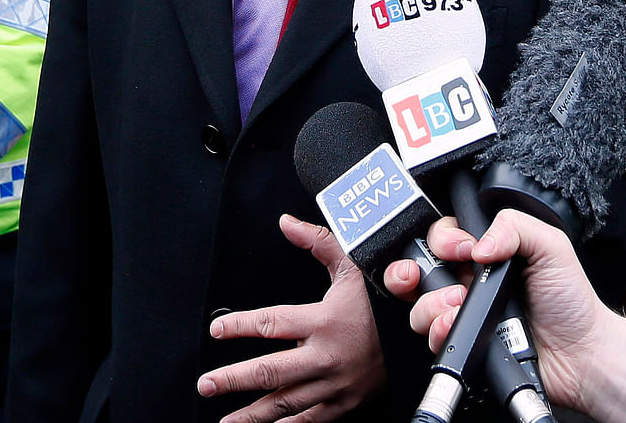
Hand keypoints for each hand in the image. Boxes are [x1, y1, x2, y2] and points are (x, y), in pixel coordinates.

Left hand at [196, 215, 385, 422]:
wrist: (419, 336)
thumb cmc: (382, 301)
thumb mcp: (353, 267)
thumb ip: (319, 243)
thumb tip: (287, 223)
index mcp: (325, 321)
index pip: (272, 323)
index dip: (240, 326)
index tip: (218, 330)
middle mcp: (327, 357)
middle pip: (270, 371)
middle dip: (234, 379)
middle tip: (206, 384)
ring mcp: (334, 386)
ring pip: (285, 403)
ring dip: (251, 415)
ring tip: (225, 420)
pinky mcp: (343, 405)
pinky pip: (308, 421)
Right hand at [384, 211, 625, 422]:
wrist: (580, 355)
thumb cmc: (571, 302)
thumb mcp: (551, 246)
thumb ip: (515, 226)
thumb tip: (478, 243)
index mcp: (491, 254)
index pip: (446, 236)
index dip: (444, 238)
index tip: (463, 248)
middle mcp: (472, 283)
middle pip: (422, 269)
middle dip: (413, 269)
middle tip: (432, 275)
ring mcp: (465, 315)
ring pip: (420, 304)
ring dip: (431, 303)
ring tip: (458, 304)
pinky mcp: (463, 345)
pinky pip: (431, 337)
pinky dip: (438, 330)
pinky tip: (456, 327)